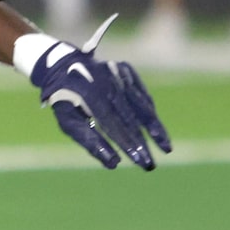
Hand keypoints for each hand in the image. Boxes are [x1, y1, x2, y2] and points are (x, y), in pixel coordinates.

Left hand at [16, 21, 169, 169]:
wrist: (63, 65)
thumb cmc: (65, 101)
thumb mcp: (69, 122)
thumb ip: (90, 141)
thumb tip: (114, 163)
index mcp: (90, 95)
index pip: (114, 124)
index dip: (128, 144)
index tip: (140, 161)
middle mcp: (107, 82)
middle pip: (130, 118)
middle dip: (142, 143)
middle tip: (150, 165)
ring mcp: (118, 74)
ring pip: (142, 105)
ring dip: (155, 128)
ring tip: (166, 149)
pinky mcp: (126, 70)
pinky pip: (142, 95)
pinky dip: (150, 113)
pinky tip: (158, 130)